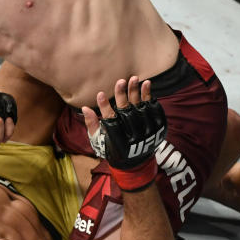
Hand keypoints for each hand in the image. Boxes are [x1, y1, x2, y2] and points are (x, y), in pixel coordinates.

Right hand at [83, 76, 166, 191]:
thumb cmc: (113, 147)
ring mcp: (145, 129)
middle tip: (120, 81)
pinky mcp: (155, 126)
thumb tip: (85, 108)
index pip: (109, 120)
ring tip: (133, 78)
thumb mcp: (99, 139)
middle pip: (126, 111)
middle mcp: (131, 133)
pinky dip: (149, 96)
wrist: (135, 161)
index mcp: (116, 137)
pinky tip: (146, 84)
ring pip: (140, 108)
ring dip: (136, 92)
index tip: (100, 94)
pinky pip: (152, 109)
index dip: (105, 107)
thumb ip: (92, 124)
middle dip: (122, 95)